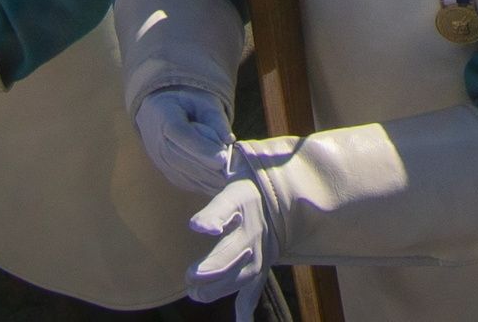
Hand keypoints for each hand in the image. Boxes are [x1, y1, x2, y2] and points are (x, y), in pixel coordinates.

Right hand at [135, 79, 246, 196]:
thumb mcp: (203, 102)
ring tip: (234, 173)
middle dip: (212, 166)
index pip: (181, 135)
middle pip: (185, 160)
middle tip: (237, 168)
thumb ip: (216, 119)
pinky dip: (209, 183)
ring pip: (189, 176)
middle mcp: (159, 144)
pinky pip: (192, 184)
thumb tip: (229, 140)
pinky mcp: (172, 176)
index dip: (202, 148)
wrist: (161, 116)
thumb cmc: (189, 105)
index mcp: (165, 117)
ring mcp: (163, 164)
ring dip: (212, 177)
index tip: (223, 158)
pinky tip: (225, 180)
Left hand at [187, 176, 274, 314]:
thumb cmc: (247, 182)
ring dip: (217, 286)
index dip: (211, 218)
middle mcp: (250, 227)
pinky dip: (246, 306)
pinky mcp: (261, 263)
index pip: (224, 208)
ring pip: (238, 274)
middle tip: (191, 276)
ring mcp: (258, 249)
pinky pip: (253, 287)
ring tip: (196, 292)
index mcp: (239, 198)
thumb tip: (206, 175)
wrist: (286, 196)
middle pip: (231, 252)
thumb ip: (215, 173)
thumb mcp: (235, 170)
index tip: (197, 226)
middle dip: (211, 267)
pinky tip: (242, 320)